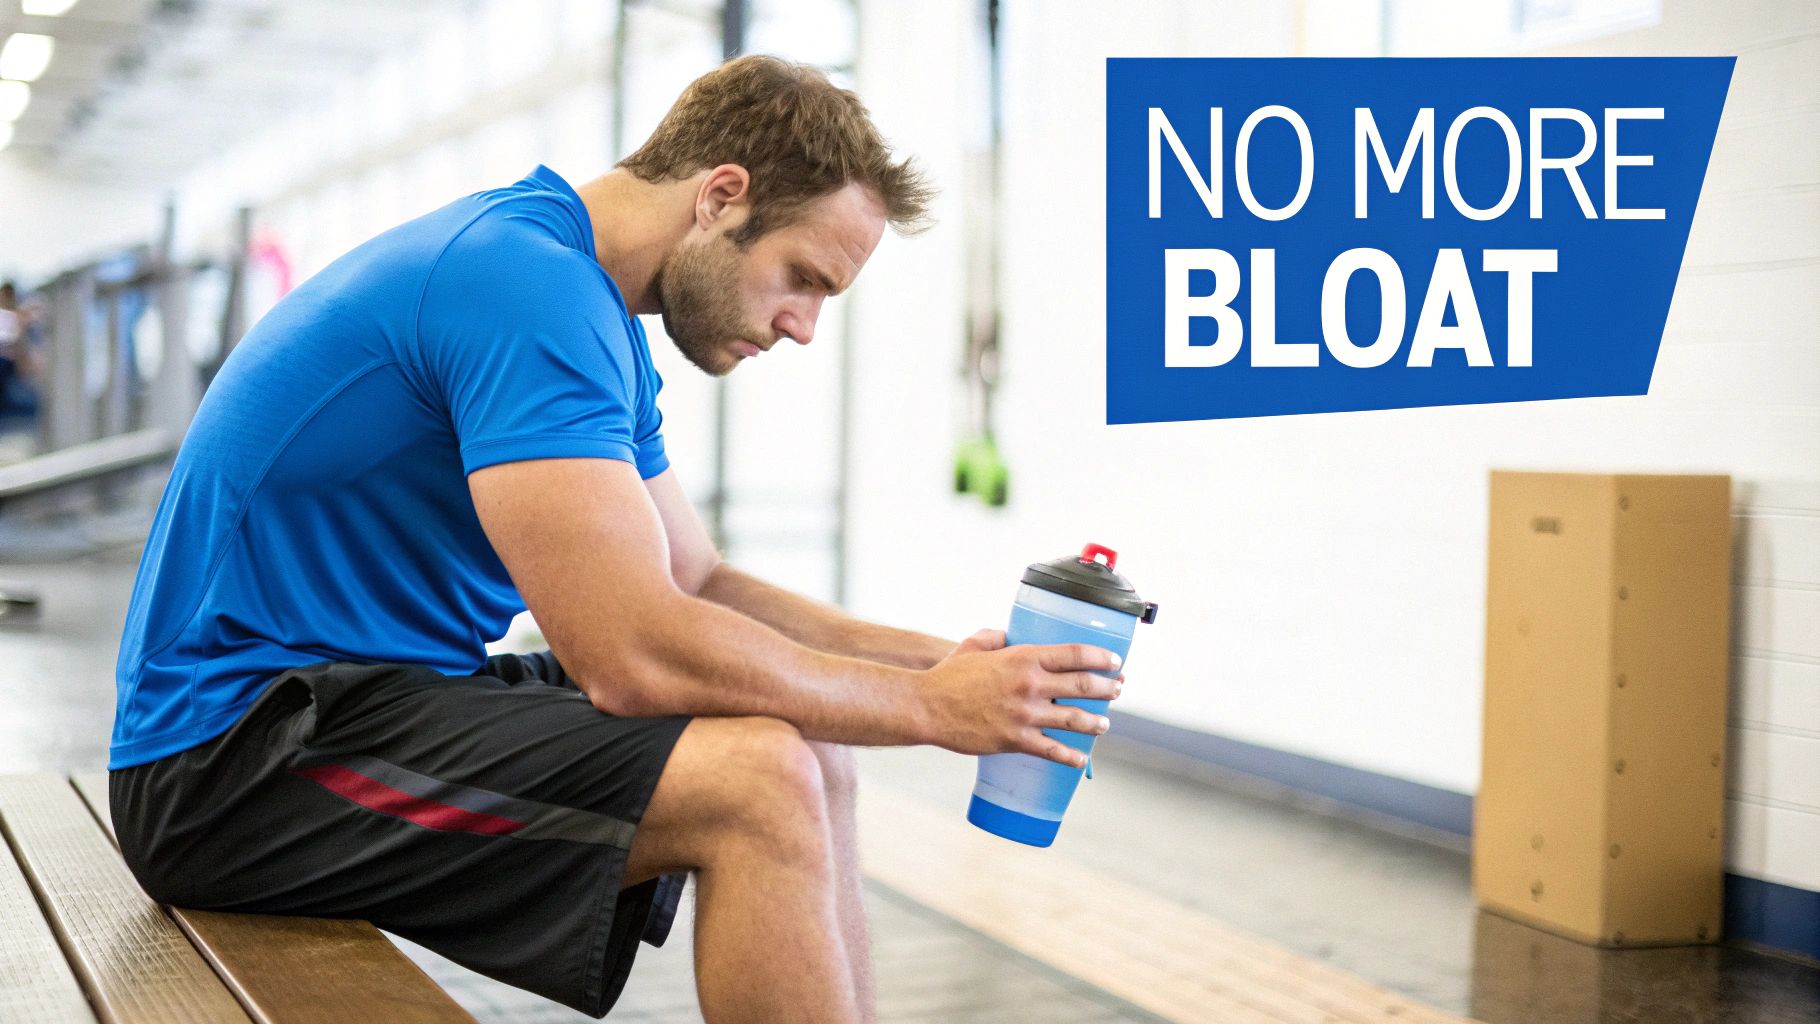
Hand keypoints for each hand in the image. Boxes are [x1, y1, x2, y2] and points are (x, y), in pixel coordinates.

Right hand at [918, 628, 1121, 767]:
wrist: (927, 707)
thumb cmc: (949, 676)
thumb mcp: (974, 644)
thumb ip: (997, 636)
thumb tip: (1008, 635)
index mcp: (1023, 657)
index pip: (1076, 654)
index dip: (1102, 657)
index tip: (1115, 662)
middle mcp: (1030, 685)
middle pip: (1084, 686)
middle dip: (1108, 689)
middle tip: (1117, 690)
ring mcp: (1025, 715)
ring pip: (1075, 720)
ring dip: (1096, 722)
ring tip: (1104, 724)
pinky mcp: (1016, 740)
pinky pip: (1053, 751)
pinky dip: (1072, 757)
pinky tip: (1081, 758)